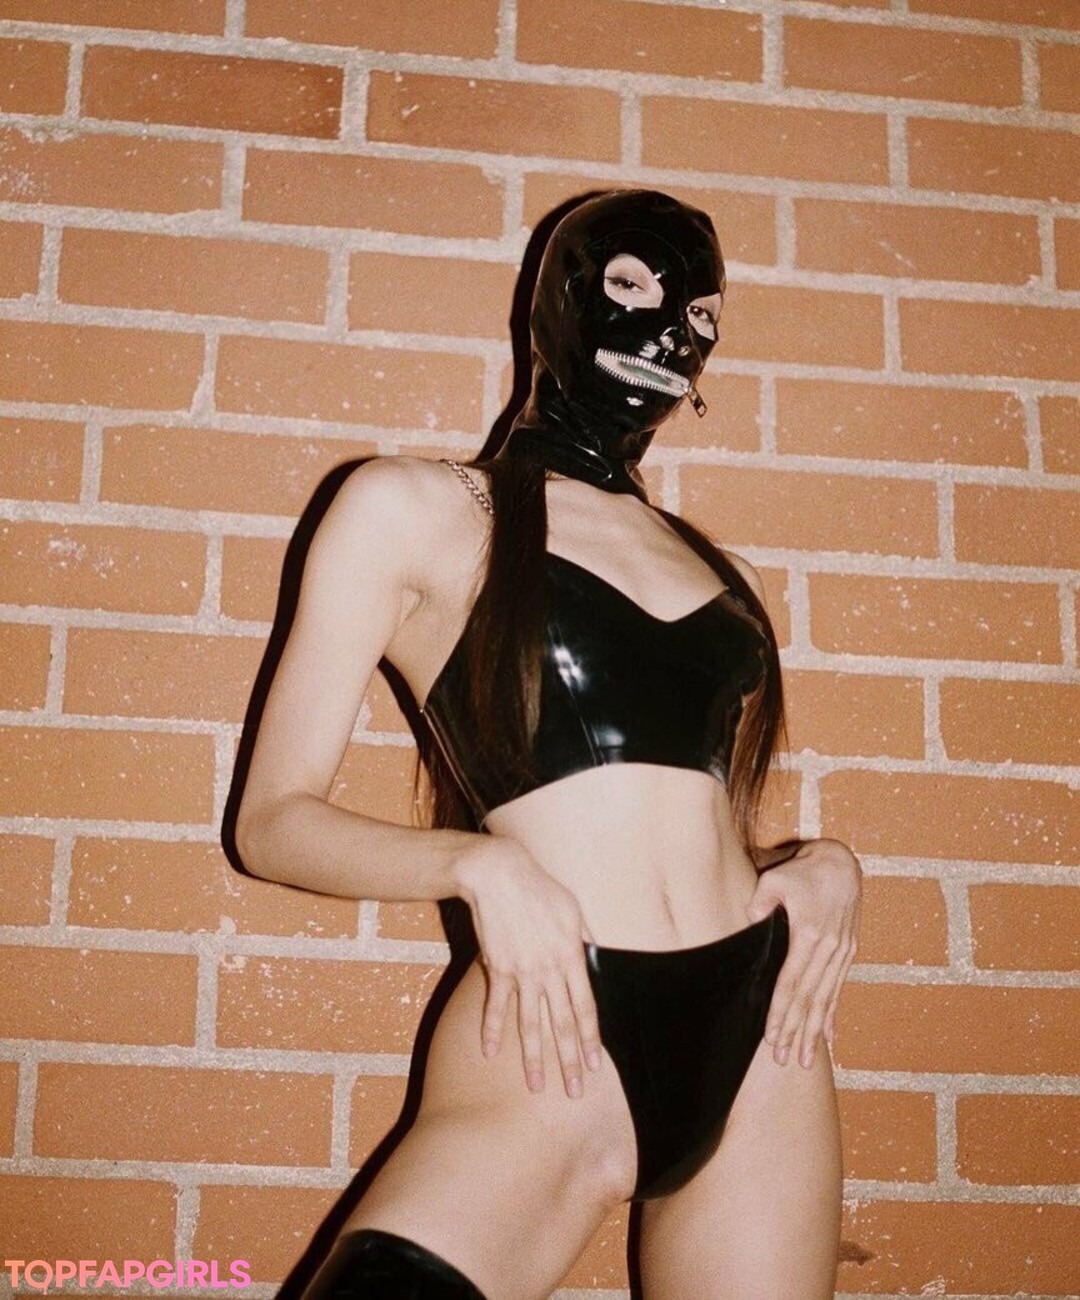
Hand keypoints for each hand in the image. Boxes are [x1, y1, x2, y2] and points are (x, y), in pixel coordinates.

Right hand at [453, 837, 601, 1098]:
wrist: (500, 875)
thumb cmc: (541, 888)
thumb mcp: (574, 909)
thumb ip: (587, 937)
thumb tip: (597, 955)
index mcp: (573, 957)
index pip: (586, 1008)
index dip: (591, 1039)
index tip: (595, 1065)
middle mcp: (549, 971)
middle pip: (562, 1024)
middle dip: (569, 1061)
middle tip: (574, 1092)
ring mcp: (522, 973)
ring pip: (530, 1024)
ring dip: (533, 1059)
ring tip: (536, 1087)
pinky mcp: (497, 969)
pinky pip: (495, 1006)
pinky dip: (492, 1030)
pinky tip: (490, 1053)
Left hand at [746, 837, 860, 1069]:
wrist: (842, 863)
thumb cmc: (802, 871)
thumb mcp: (776, 879)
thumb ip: (761, 902)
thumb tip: (750, 922)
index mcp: (808, 934)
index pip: (791, 982)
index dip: (780, 1012)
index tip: (770, 1037)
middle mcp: (829, 948)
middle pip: (808, 998)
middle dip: (795, 1031)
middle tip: (783, 1060)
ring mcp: (841, 951)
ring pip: (825, 998)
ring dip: (813, 1030)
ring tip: (803, 1058)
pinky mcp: (847, 951)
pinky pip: (838, 988)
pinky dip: (831, 1013)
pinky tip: (826, 1037)